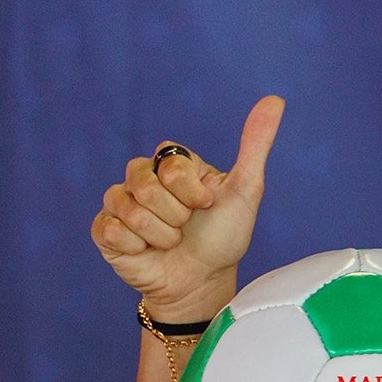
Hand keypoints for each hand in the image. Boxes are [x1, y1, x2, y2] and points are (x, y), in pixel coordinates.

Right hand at [91, 96, 284, 319]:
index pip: (171, 164)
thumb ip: (256, 144)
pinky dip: (138, 247)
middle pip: (146, 185)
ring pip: (131, 210)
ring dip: (161, 235)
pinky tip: (148, 251)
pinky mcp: (105, 229)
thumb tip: (276, 99)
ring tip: (171, 242)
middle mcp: (143, 178)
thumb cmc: (224, 237)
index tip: (207, 205)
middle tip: (186, 226)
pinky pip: (111, 229)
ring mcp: (121, 203)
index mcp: (173, 164)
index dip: (192, 191)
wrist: (202, 282)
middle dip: (176, 215)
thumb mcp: (246, 190)